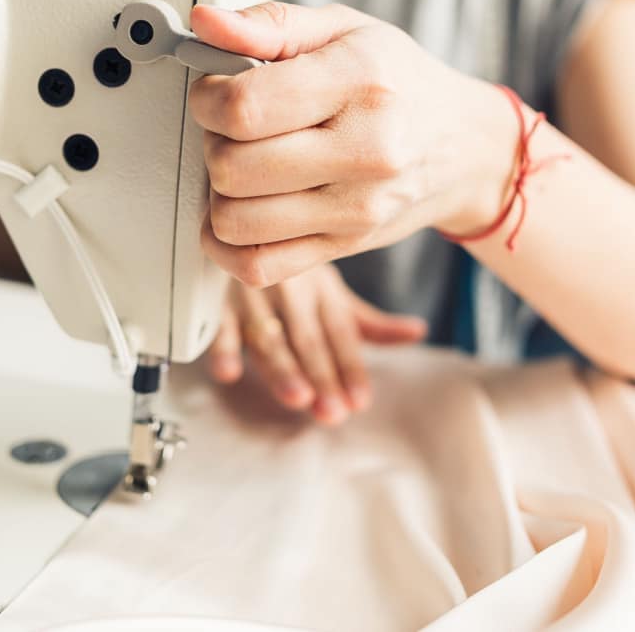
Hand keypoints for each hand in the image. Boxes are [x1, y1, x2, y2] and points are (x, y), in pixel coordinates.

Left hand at [190, 2, 519, 288]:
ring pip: (235, 221)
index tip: (215, 92)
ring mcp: (355, 209)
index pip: (246, 108)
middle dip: (213, 143)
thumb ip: (269, 25)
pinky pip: (257, 266)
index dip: (208, 99)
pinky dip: (229, 243)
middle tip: (235, 128)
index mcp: (359, 83)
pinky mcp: (345, 247)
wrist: (465, 147)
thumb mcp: (343, 30)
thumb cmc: (400, 82)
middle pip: (233, 167)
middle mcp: (364, 151)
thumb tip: (206, 24)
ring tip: (245, 165)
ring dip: (221, 193)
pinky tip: (242, 210)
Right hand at [208, 263, 427, 422]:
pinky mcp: (217, 300)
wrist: (249, 224)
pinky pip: (218, 324)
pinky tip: (228, 372)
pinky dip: (221, 347)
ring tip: (297, 397)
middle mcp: (290, 292)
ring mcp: (253, 295)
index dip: (350, 368)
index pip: (340, 334)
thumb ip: (368, 323)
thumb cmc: (292, 269)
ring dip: (281, 367)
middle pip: (308, 340)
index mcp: (322, 291)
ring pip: (268, 336)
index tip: (359, 401)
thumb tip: (417, 332)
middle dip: (321, 377)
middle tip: (332, 412)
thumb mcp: (332, 294)